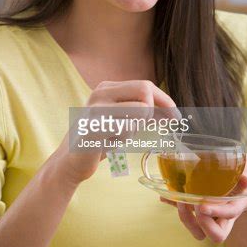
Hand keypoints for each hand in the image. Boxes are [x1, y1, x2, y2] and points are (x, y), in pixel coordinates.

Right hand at [53, 80, 177, 184]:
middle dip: (156, 109)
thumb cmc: (101, 140)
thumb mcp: (126, 122)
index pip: (145, 85)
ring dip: (138, 127)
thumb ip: (147, 115)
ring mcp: (96, 109)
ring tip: (122, 136)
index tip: (176, 117)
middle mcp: (101, 93)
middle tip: (158, 126)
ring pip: (141, 109)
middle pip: (144, 90)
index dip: (165, 100)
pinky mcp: (94, 128)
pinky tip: (112, 143)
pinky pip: (127, 128)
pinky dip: (126, 138)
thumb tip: (173, 114)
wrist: (70, 161)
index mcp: (107, 88)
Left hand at [160, 153, 246, 243]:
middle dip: (200, 221)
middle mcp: (224, 216)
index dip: (216, 212)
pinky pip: (187, 211)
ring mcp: (212, 214)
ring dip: (186, 217)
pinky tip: (165, 197)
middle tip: (192, 202)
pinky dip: (175, 205)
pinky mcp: (199, 207)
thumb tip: (244, 179)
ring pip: (199, 230)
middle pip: (214, 234)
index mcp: (237, 205)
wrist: (246, 177)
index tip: (203, 206)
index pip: (229, 215)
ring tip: (179, 199)